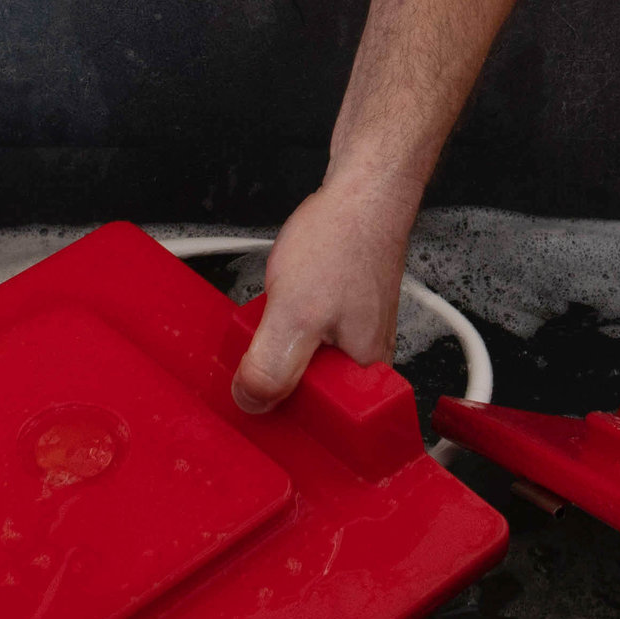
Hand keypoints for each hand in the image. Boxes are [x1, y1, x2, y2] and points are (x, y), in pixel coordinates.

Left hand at [232, 173, 416, 413]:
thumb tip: (253, 402)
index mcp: (365, 371)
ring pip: (304, 363)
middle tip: (263, 344)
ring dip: (279, 346)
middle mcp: (366, 360)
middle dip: (278, 375)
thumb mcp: (294, 313)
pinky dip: (287, 323)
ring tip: (274, 316)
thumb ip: (273, 365)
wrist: (361, 193)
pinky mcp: (342, 315)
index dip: (286, 415)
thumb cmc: (342, 242)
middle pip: (310, 395)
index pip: (325, 424)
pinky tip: (281, 303)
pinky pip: (306, 336)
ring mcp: (355, 337)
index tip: (259, 397)